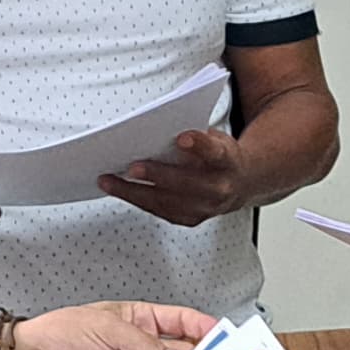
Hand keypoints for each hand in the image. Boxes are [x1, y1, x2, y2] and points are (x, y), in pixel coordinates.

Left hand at [95, 125, 245, 229]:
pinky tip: (120, 190)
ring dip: (134, 192)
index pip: (214, 152)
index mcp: (228, 161)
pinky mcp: (191, 219)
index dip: (199, 146)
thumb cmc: (220, 156)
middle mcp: (219, 188)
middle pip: (186, 183)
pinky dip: (138, 200)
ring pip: (166, 202)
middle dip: (157, 175)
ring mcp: (205, 208)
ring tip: (109, 181)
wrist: (240, 184)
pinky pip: (160, 211)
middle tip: (132, 167)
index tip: (182, 138)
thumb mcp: (216, 138)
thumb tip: (157, 130)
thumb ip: (194, 136)